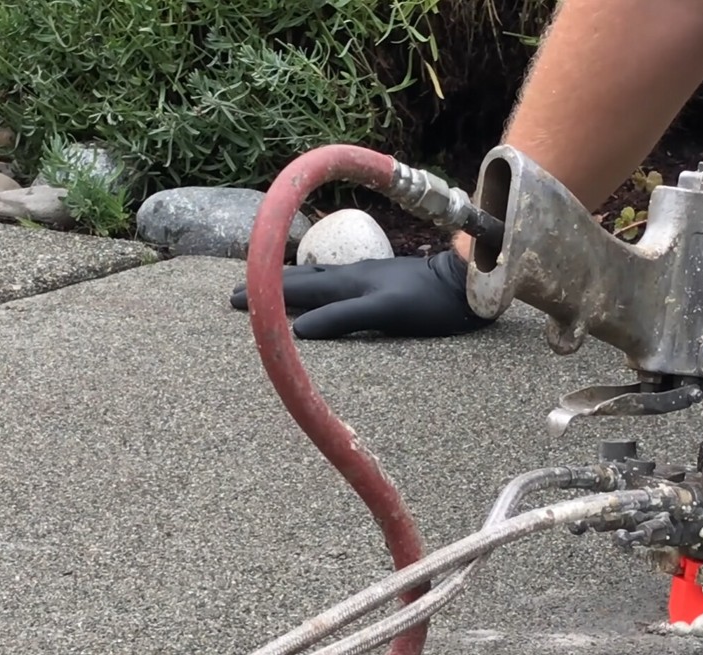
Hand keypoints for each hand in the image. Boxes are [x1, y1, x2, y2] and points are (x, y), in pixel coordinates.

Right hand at [228, 249, 495, 338]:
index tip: (234, 299)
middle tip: (236, 293)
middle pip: (302, 280)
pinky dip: (318, 284)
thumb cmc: (430, 304)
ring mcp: (368, 277)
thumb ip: (343, 317)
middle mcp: (353, 277)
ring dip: (291, 282)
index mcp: (349, 285)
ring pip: (319, 277)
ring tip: (270, 283)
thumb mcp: (385, 314)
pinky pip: (337, 282)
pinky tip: (323, 286)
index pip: (298, 289)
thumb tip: (298, 329)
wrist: (468, 286)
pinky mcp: (383, 282)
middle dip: (269, 286)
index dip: (267, 295)